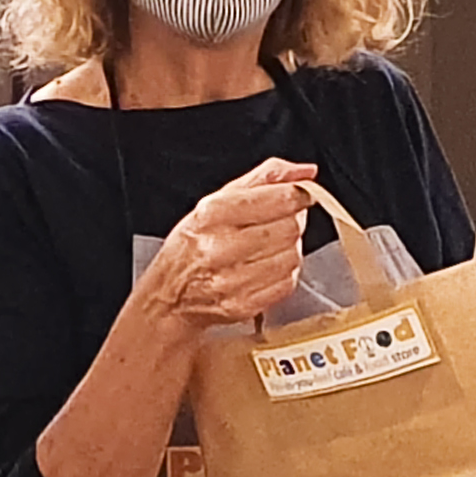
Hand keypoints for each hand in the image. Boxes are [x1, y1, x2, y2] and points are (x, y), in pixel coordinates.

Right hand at [135, 158, 320, 330]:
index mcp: (213, 213)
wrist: (169, 297)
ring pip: (292, 256)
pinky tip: (263, 269)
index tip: (299, 196)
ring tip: (267, 247)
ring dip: (288, 249)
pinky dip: (282, 274)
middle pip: (291, 227)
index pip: (281, 198)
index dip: (299, 195)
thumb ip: (265, 178)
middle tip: (276, 223)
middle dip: (291, 221)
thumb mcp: (218, 200)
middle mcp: (219, 247)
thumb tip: (306, 171)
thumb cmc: (193, 244)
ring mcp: (231, 280)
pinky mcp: (243, 305)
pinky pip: (287, 283)